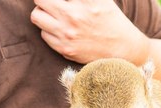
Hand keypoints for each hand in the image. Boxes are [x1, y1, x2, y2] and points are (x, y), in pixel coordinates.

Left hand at [30, 0, 149, 64]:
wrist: (124, 50)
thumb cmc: (112, 20)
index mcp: (85, 0)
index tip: (58, 0)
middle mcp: (74, 15)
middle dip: (45, 0)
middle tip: (53, 3)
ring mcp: (67, 34)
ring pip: (36, 16)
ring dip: (43, 13)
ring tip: (53, 15)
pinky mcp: (64, 49)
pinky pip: (44, 34)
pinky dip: (49, 30)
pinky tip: (61, 30)